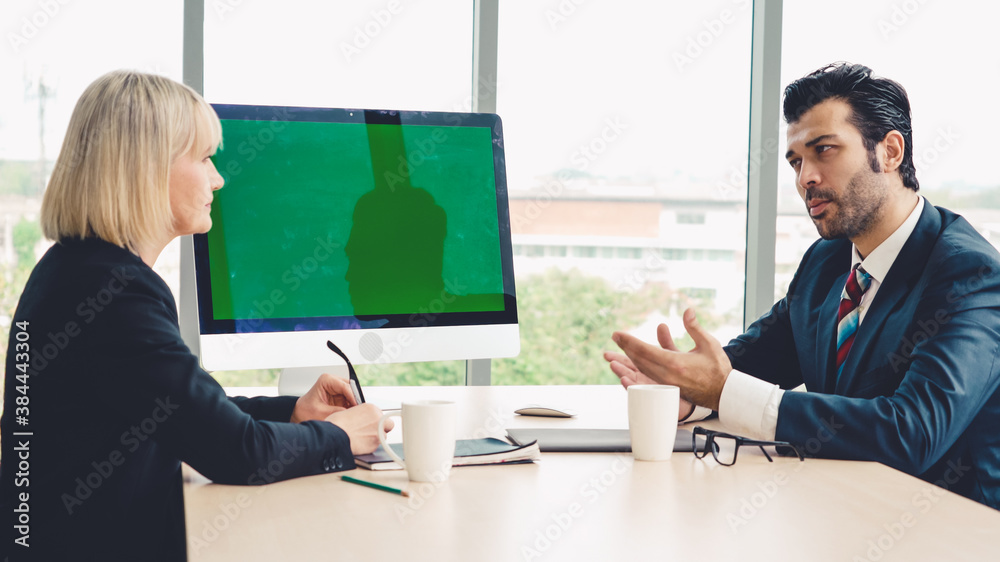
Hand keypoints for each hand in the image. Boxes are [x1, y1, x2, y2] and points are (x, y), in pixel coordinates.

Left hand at [290, 373, 356, 423]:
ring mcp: (337, 388)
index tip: (357, 406)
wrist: (300, 413)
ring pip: (352, 394)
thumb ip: (336, 412)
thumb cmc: (306, 410)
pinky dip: (351, 406)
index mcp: (326, 380)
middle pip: (351, 388)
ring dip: (354, 403)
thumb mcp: (320, 412)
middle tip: (357, 410)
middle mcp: (333, 381)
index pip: (344, 386)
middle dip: (355, 399)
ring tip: (354, 413)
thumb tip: (350, 413)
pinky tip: (351, 413)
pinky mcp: (340, 395)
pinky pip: (350, 399)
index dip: (352, 397)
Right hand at [326, 404, 393, 454]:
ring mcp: (378, 432)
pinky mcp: (376, 444)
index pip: (379, 414)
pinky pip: (377, 446)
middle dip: (382, 428)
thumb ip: (360, 415)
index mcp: (371, 408)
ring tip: (363, 439)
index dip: (374, 420)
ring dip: (376, 438)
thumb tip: (362, 420)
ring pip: (383, 436)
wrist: (333, 436)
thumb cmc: (337, 425)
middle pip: (388, 424)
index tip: (369, 423)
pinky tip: (361, 445)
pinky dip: (370, 446)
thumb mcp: (349, 412)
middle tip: (372, 431)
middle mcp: (378, 419)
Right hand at [604, 330, 695, 419]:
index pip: (636, 354)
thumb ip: (667, 343)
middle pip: (630, 368)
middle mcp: (647, 376)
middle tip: (607, 354)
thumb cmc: (686, 376)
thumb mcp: (676, 355)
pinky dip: (631, 387)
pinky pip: (641, 393)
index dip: (626, 345)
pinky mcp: (654, 399)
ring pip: (633, 380)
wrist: (697, 396)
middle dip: (618, 360)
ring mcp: (649, 387)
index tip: (615, 336)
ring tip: (613, 364)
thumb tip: (661, 325)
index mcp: (651, 364)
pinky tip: (624, 380)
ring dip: (622, 372)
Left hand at [610, 308, 730, 410]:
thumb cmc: (718, 368)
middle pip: (639, 360)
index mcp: (676, 363)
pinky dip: (638, 367)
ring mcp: (667, 384)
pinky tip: (633, 362)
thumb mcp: (709, 344)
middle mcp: (667, 375)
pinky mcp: (668, 388)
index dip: (629, 341)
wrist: (724, 393)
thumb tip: (687, 310)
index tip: (618, 334)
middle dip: (625, 347)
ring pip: (642, 369)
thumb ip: (694, 327)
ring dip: (629, 358)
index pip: (645, 350)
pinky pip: (648, 376)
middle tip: (615, 337)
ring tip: (620, 348)